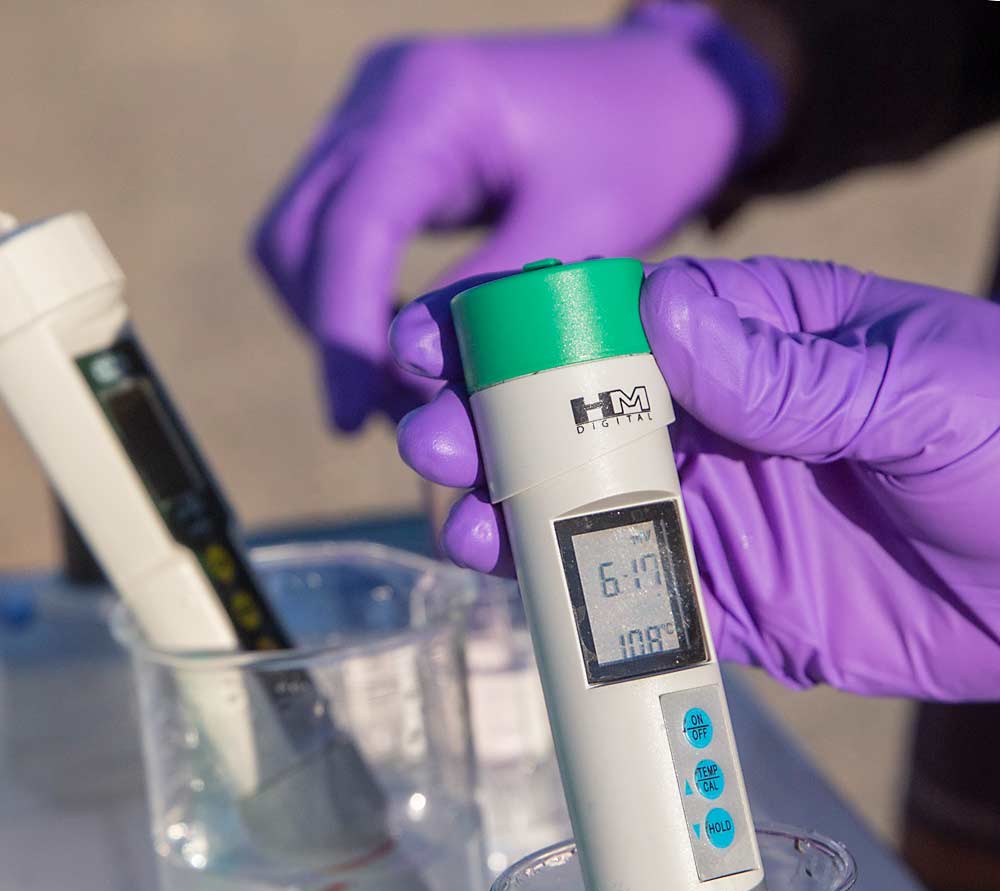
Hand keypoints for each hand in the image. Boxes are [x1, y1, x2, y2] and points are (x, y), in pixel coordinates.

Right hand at [251, 7, 778, 430]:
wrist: (667, 89)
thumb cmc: (644, 148)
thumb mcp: (581, 230)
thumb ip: (490, 296)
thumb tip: (401, 369)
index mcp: (433, 97)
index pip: (352, 227)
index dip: (343, 334)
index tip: (349, 419)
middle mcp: (381, 94)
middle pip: (300, 235)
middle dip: (334, 336)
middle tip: (382, 418)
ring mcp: (369, 115)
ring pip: (301, 240)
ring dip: (338, 325)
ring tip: (400, 396)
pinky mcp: (379, 146)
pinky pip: (334, 235)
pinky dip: (356, 301)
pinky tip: (406, 350)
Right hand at [392, 258, 999, 698]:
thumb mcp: (914, 387)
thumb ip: (786, 371)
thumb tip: (663, 314)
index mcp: (757, 340)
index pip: (617, 322)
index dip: (524, 329)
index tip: (445, 339)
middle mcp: (720, 427)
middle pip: (577, 421)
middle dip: (492, 426)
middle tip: (427, 436)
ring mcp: (720, 517)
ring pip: (587, 514)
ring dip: (513, 515)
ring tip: (462, 519)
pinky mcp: (732, 605)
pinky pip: (636, 604)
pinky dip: (574, 603)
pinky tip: (519, 593)